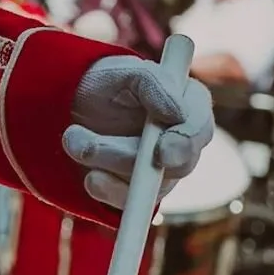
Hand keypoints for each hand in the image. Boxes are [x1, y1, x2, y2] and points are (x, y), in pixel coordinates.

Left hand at [64, 53, 213, 210]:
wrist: (74, 103)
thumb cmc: (107, 82)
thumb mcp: (124, 71)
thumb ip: (153, 82)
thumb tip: (176, 113)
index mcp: (190, 107)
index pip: (200, 128)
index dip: (185, 143)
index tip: (162, 151)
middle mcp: (183, 144)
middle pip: (175, 165)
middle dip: (128, 157)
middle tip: (91, 146)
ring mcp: (162, 172)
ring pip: (146, 186)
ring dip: (104, 162)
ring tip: (73, 136)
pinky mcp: (137, 192)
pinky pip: (128, 202)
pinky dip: (105, 189)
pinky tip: (89, 176)